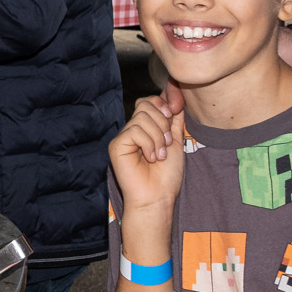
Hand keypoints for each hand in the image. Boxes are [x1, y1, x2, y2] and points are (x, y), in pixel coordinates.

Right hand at [109, 95, 184, 214]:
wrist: (158, 196)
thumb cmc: (166, 175)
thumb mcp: (175, 140)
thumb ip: (174, 119)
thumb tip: (175, 95)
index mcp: (145, 128)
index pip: (149, 101)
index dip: (163, 102)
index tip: (174, 114)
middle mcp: (132, 130)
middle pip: (145, 104)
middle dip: (162, 121)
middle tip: (166, 143)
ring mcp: (123, 137)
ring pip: (142, 117)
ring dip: (157, 137)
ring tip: (159, 155)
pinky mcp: (116, 145)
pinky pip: (134, 130)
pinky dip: (148, 144)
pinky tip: (150, 158)